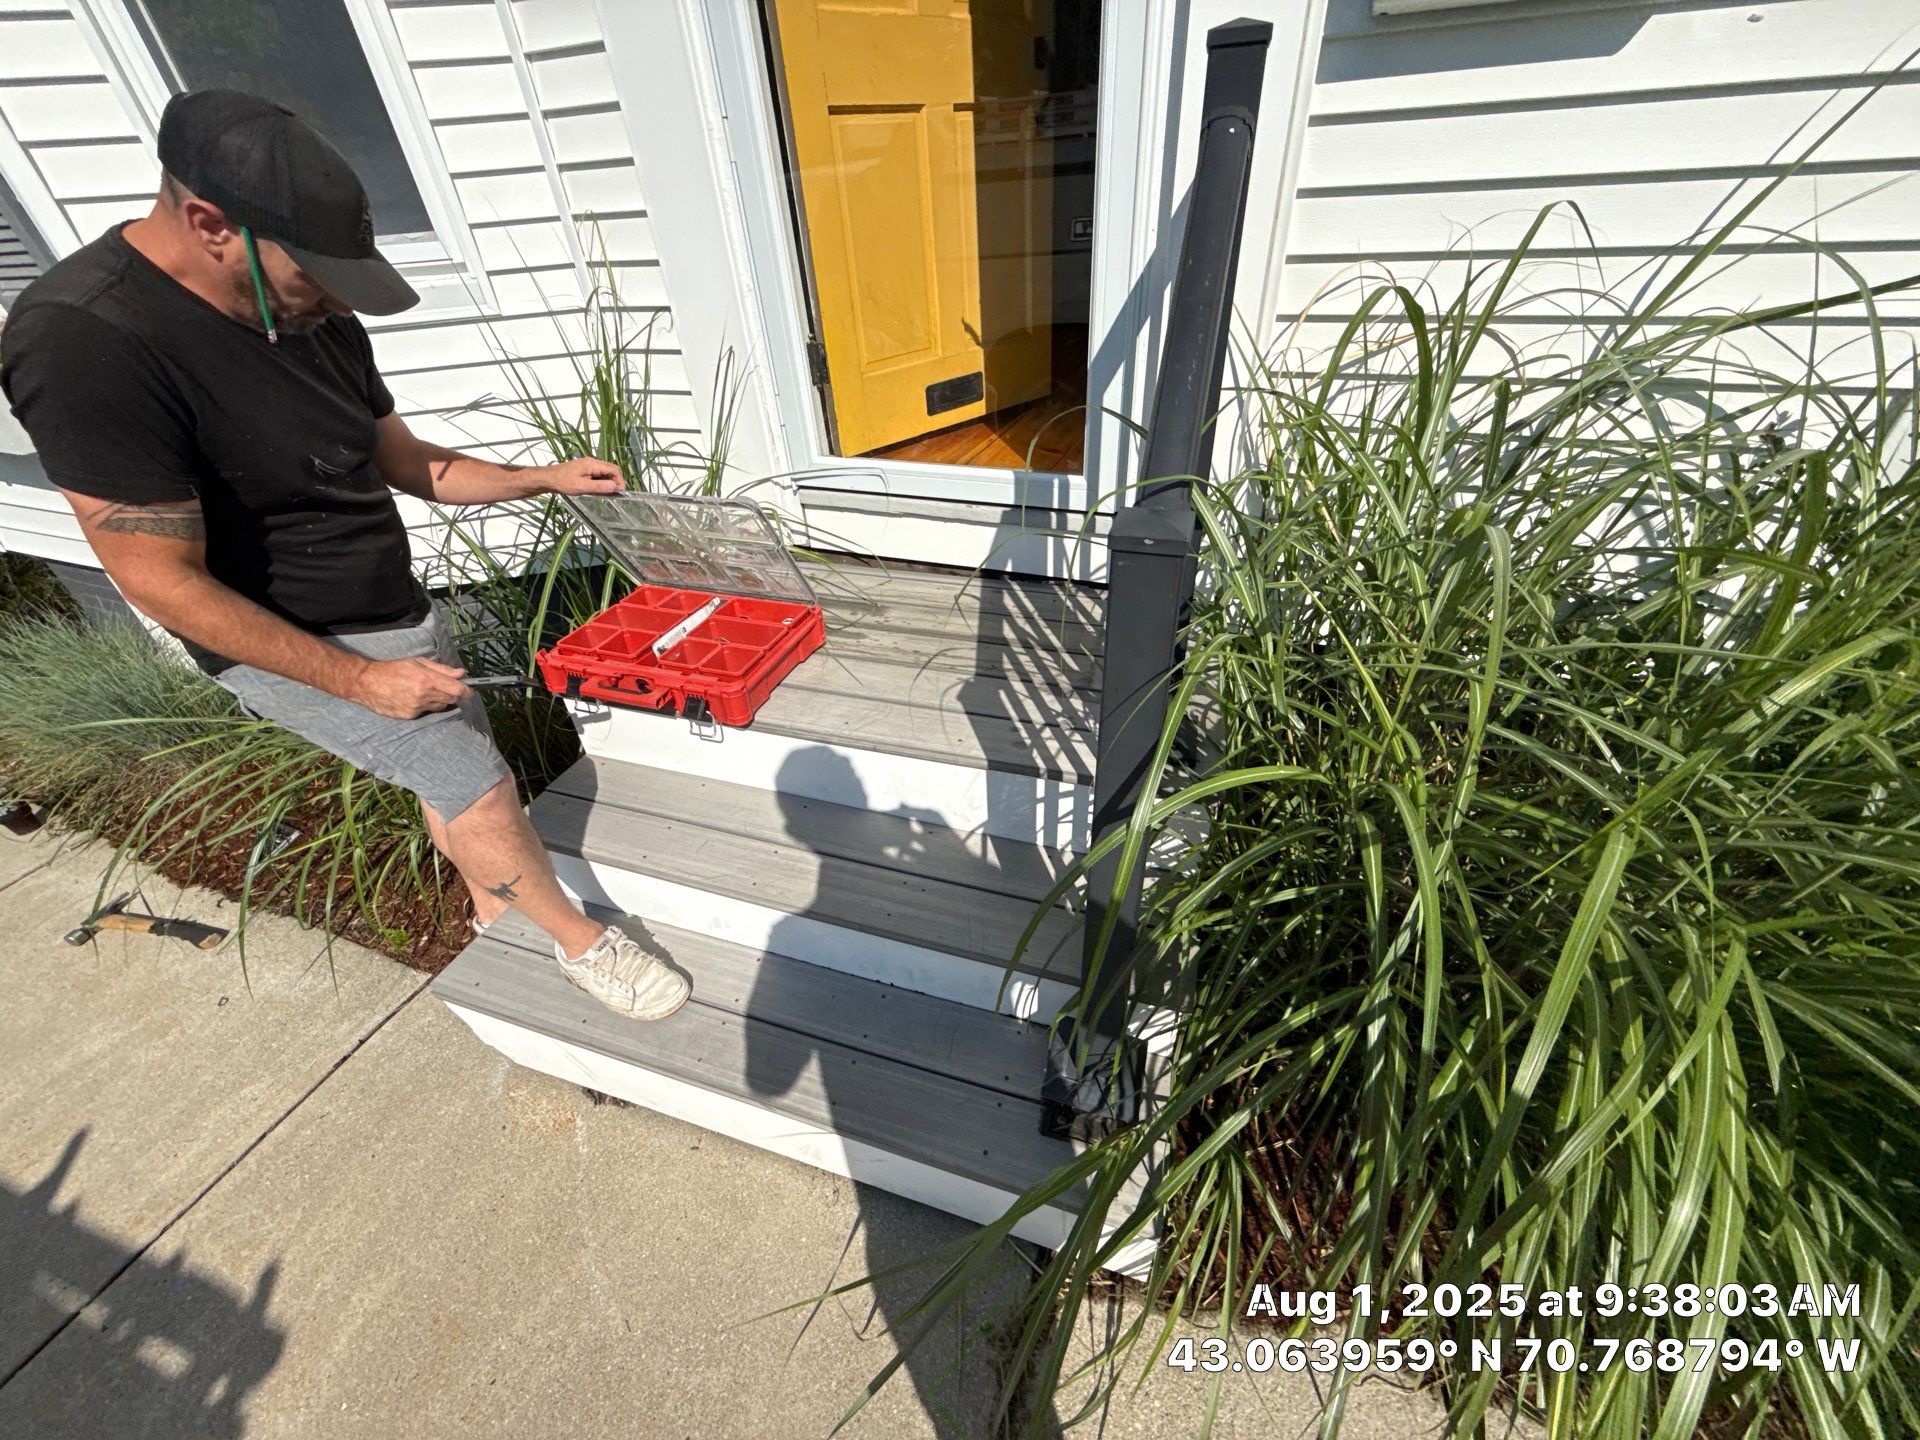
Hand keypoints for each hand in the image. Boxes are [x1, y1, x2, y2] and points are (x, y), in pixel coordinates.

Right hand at [350, 656, 471, 718]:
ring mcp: (416, 708)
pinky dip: (427, 705)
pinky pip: (427, 712)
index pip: (457, 690)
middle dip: (453, 693)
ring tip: (427, 690)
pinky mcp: (410, 716)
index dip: (467, 691)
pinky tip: (415, 697)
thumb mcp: (418, 662)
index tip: (471, 689)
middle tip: (446, 686)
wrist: (368, 683)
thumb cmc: (394, 668)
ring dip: (440, 699)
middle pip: (451, 699)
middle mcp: (424, 695)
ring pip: (440, 706)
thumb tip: (462, 673)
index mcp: (427, 679)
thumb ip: (442, 669)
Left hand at [536, 456, 624, 496]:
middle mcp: (592, 462)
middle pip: (611, 470)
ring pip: (605, 472)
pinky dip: (601, 482)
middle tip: (614, 494)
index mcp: (593, 464)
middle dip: (615, 482)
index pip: (614, 469)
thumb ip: (600, 486)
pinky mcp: (585, 469)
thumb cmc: (563, 482)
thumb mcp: (582, 487)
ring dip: (608, 482)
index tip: (619, 492)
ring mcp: (588, 465)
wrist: (548, 478)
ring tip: (605, 494)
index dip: (619, 481)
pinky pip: (598, 474)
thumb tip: (615, 487)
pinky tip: (597, 490)